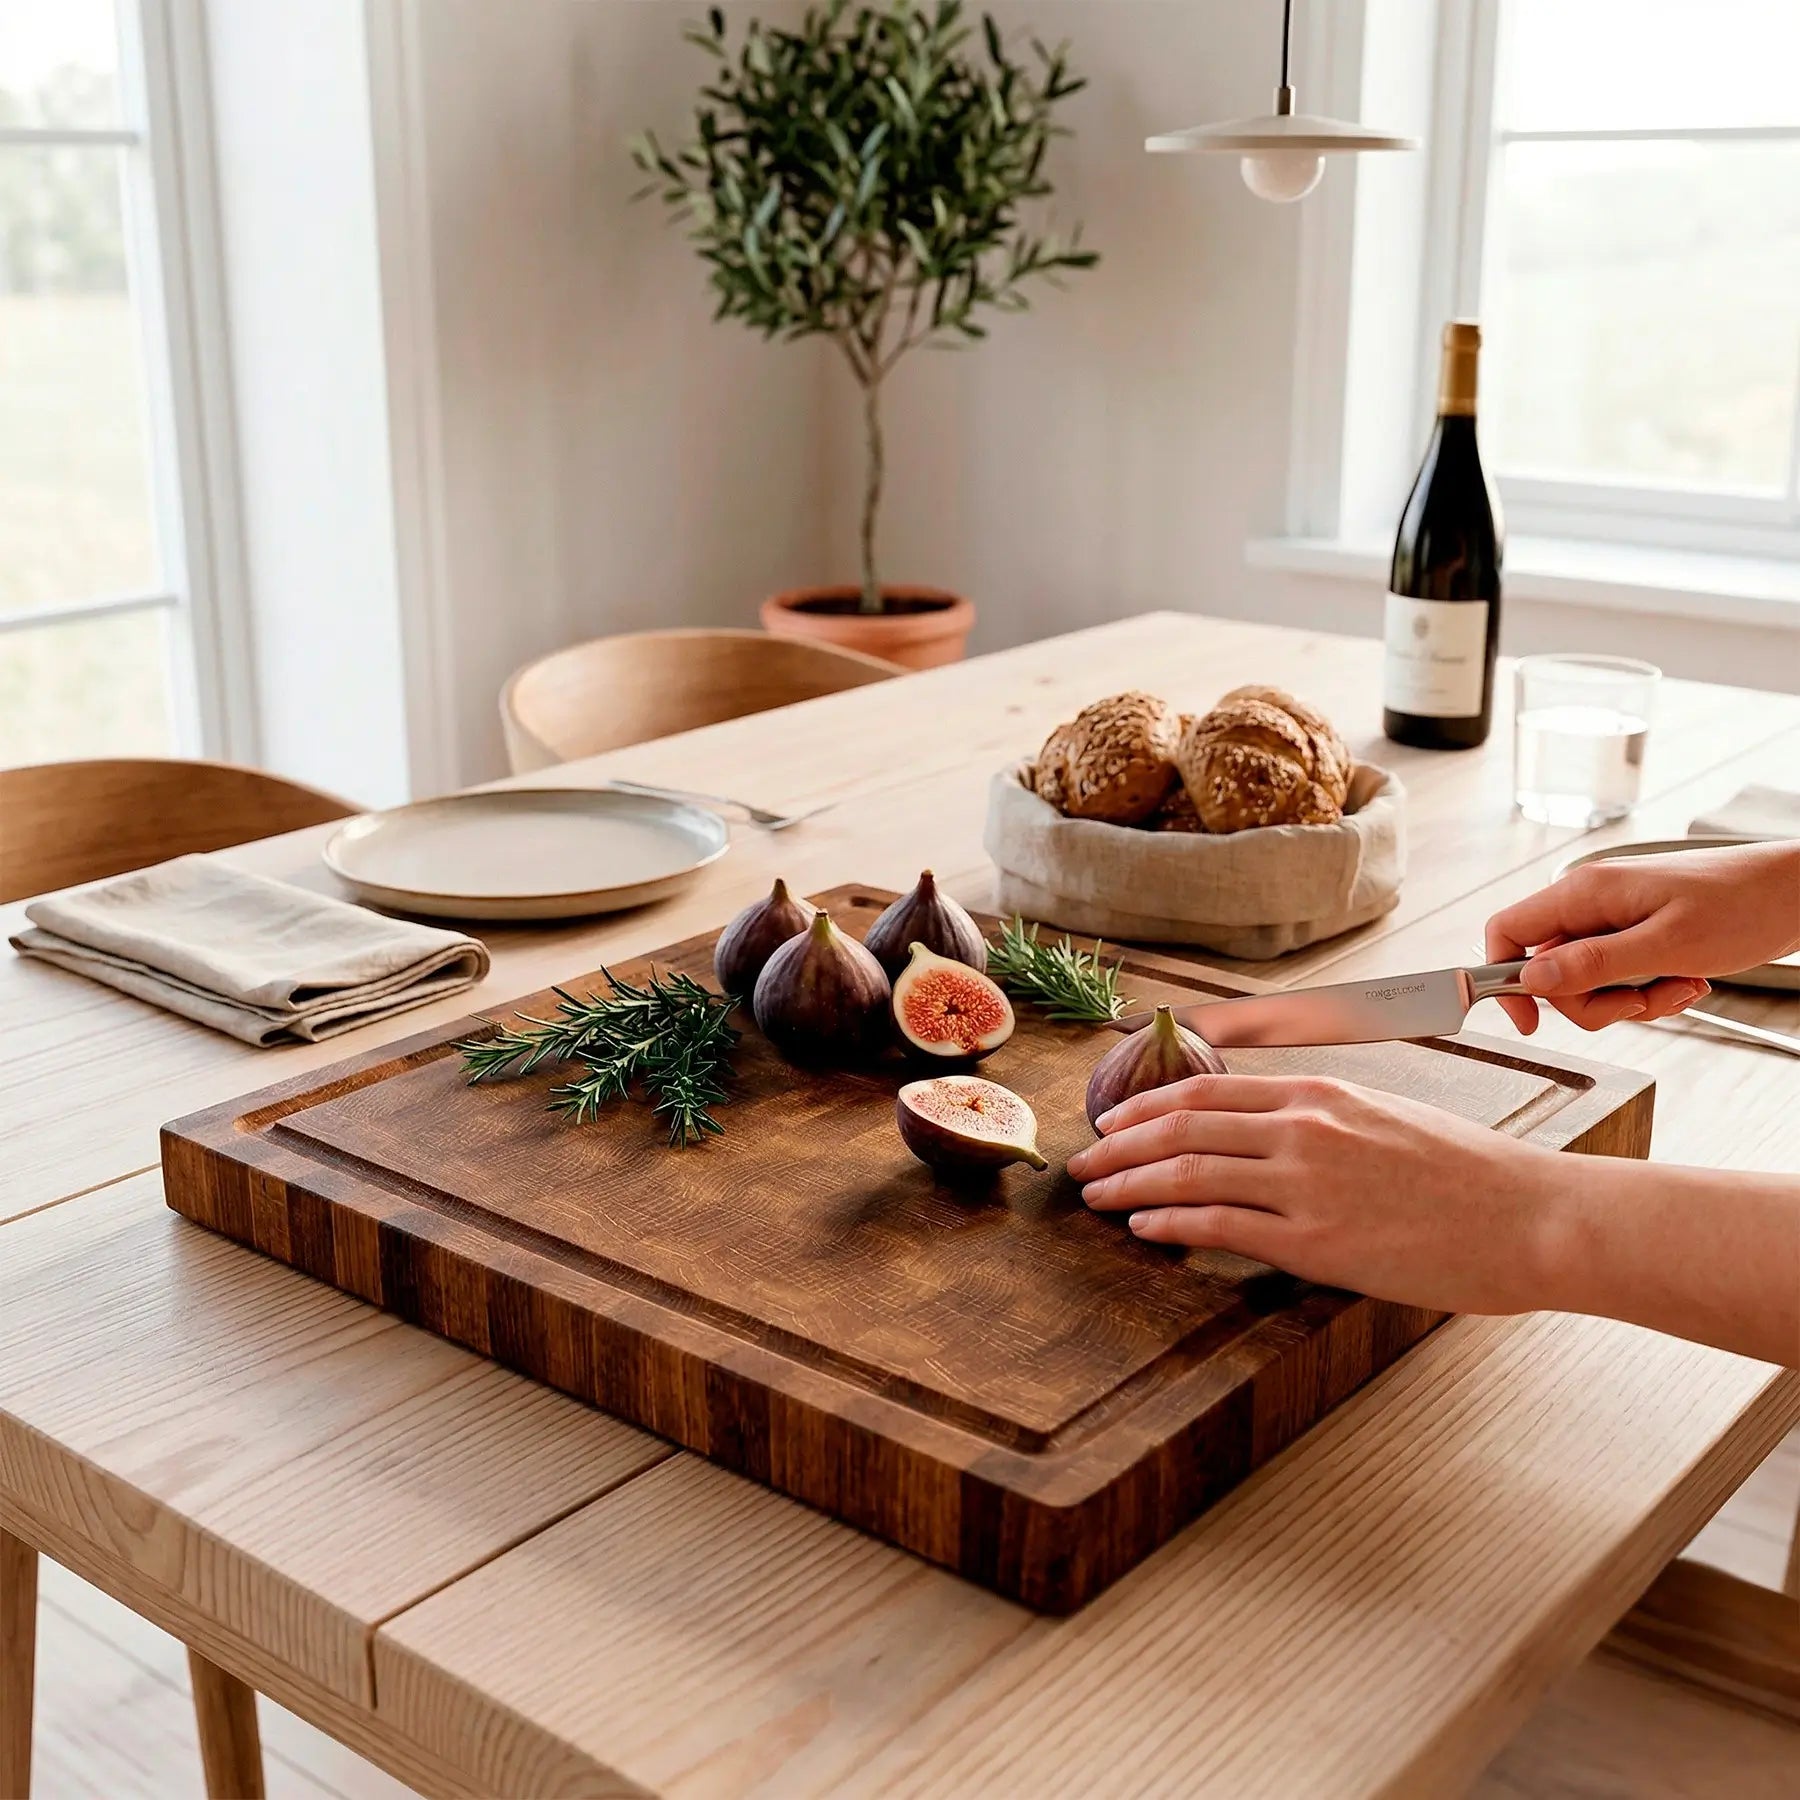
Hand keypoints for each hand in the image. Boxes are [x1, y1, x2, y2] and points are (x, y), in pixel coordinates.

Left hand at [1064, 1073, 1565, 1317]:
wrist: (1534, 1216)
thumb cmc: (1470, 1174)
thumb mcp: (1385, 1117)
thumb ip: (1321, 1119)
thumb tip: (1266, 1129)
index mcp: (1319, 1094)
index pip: (1205, 1091)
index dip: (1145, 1108)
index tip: (1111, 1126)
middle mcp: (1303, 1129)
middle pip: (1181, 1130)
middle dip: (1119, 1150)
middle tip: (1082, 1168)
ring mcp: (1307, 1185)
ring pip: (1188, 1176)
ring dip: (1130, 1187)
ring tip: (1097, 1200)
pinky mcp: (1318, 1242)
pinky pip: (1221, 1228)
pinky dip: (1171, 1226)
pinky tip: (1145, 1231)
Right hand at [1484, 841, 1799, 1032]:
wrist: (1796, 893)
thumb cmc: (1742, 905)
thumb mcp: (1665, 945)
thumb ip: (1593, 964)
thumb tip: (1532, 980)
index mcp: (1583, 893)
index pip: (1507, 933)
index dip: (1504, 980)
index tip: (1530, 1021)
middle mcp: (1590, 903)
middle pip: (1551, 971)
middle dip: (1594, 1001)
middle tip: (1641, 1003)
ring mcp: (1613, 919)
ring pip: (1588, 982)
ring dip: (1631, 1000)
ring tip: (1678, 986)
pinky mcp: (1637, 933)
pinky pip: (1619, 978)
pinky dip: (1649, 991)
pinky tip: (1686, 980)